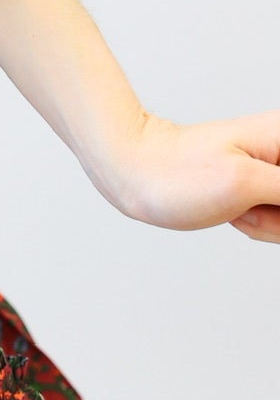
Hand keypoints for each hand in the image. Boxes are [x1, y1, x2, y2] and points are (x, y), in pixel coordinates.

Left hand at [92, 105, 279, 239]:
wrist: (134, 174)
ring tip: (236, 205)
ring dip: (269, 225)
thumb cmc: (177, 173)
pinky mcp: (270, 190)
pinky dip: (261, 226)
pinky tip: (235, 211)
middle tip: (246, 204)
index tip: (260, 196)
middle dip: (279, 219)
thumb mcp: (247, 184)